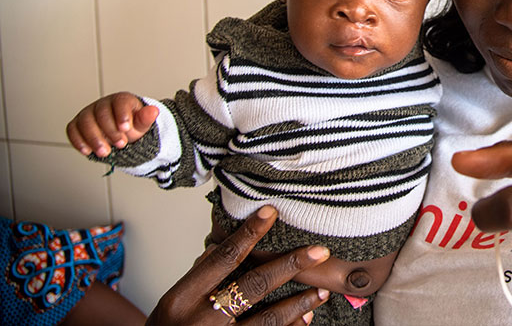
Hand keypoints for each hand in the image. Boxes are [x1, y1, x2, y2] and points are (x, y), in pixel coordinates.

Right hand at [66, 92, 158, 156]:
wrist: (120, 134)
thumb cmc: (131, 126)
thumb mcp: (142, 124)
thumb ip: (146, 118)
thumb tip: (153, 111)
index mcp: (121, 100)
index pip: (119, 102)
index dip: (122, 115)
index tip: (126, 128)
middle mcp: (102, 104)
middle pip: (101, 113)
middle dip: (110, 130)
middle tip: (121, 144)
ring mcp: (88, 113)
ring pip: (85, 121)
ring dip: (94, 138)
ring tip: (105, 152)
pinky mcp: (78, 124)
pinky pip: (72, 129)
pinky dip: (78, 140)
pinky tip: (87, 151)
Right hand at [147, 205, 330, 324]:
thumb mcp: (174, 300)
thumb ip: (203, 276)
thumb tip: (233, 243)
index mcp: (182, 298)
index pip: (222, 258)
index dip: (249, 234)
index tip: (271, 212)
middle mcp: (201, 320)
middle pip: (253, 286)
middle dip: (289, 266)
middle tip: (319, 252)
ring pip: (267, 319)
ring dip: (299, 304)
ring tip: (321, 290)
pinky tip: (305, 318)